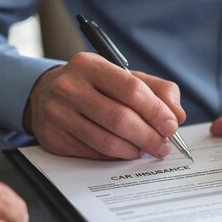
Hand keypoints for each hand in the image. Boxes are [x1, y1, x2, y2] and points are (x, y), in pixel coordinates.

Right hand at [23, 52, 185, 159]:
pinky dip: (116, 156)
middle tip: (163, 146)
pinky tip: (125, 151)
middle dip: (149, 136)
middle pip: (120, 118)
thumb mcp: (123, 77)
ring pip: (107, 141)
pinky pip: (94, 153)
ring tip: (147, 149)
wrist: (45, 93)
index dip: (156, 111)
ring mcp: (58, 114)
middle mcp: (69, 87)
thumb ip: (157, 90)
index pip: (131, 90)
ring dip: (134, 150)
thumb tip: (177, 114)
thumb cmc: (93, 86)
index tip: (171, 125)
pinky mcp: (53, 138)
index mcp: (90, 65)